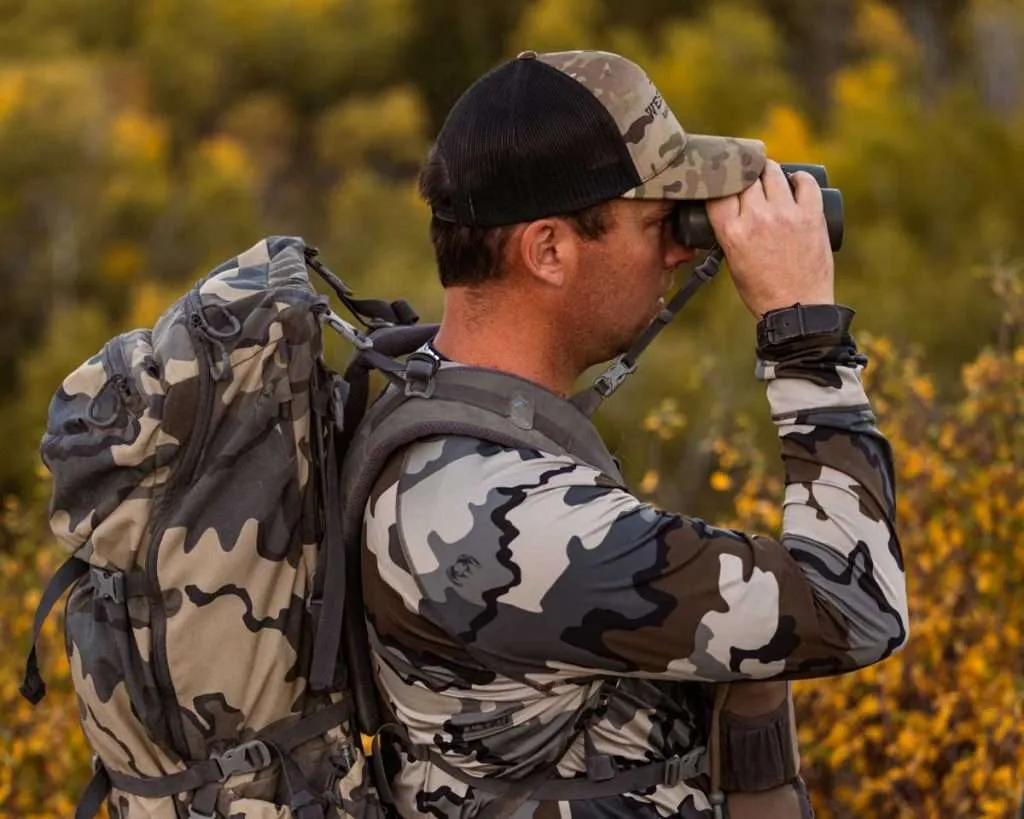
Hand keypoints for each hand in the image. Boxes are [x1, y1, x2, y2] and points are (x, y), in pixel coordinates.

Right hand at [706, 159, 834, 318]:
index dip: (719, 180)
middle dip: (743, 173)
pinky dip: (800, 178)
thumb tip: (732, 206)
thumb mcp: (732, 261)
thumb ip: (729, 232)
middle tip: (746, 176)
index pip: (718, 190)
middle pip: (744, 176)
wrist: (797, 309)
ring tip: (769, 175)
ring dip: (768, 171)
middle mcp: (757, 218)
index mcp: (732, 232)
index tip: (722, 179)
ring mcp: (786, 215)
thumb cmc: (762, 291)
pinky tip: (796, 180)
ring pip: (772, 173)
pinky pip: (806, 183)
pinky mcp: (812, 216)